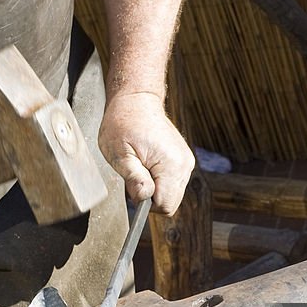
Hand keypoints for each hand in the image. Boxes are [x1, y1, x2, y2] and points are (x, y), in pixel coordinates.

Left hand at [98, 92, 194, 214]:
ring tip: (141, 166)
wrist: (137, 101)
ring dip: (154, 188)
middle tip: (135, 175)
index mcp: (171, 164)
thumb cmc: (124, 122)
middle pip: (171, 203)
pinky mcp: (184, 160)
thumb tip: (144, 199)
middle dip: (150, 196)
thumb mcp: (119, 153)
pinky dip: (159, 180)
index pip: (165, 206)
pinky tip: (148, 164)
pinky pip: (173, 183)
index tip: (133, 186)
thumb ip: (133, 179)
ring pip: (171, 194)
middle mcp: (184, 165)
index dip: (146, 203)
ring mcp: (186, 162)